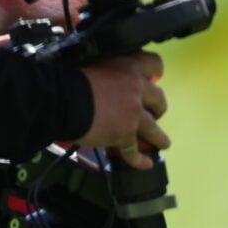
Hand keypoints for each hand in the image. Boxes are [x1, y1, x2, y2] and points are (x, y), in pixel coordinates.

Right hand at [76, 52, 169, 169]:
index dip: (156, 73)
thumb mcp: (95, 64)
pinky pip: (134, 151)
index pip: (153, 63)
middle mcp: (136, 89)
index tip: (155, 79)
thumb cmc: (72, 79)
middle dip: (158, 108)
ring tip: (163, 143)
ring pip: (154, 129)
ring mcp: (133, 114)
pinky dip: (140, 160)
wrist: (63, 99)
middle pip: (159, 99)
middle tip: (154, 113)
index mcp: (129, 68)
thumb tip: (106, 80)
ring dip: (160, 138)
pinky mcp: (124, 135)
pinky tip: (145, 163)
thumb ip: (108, 72)